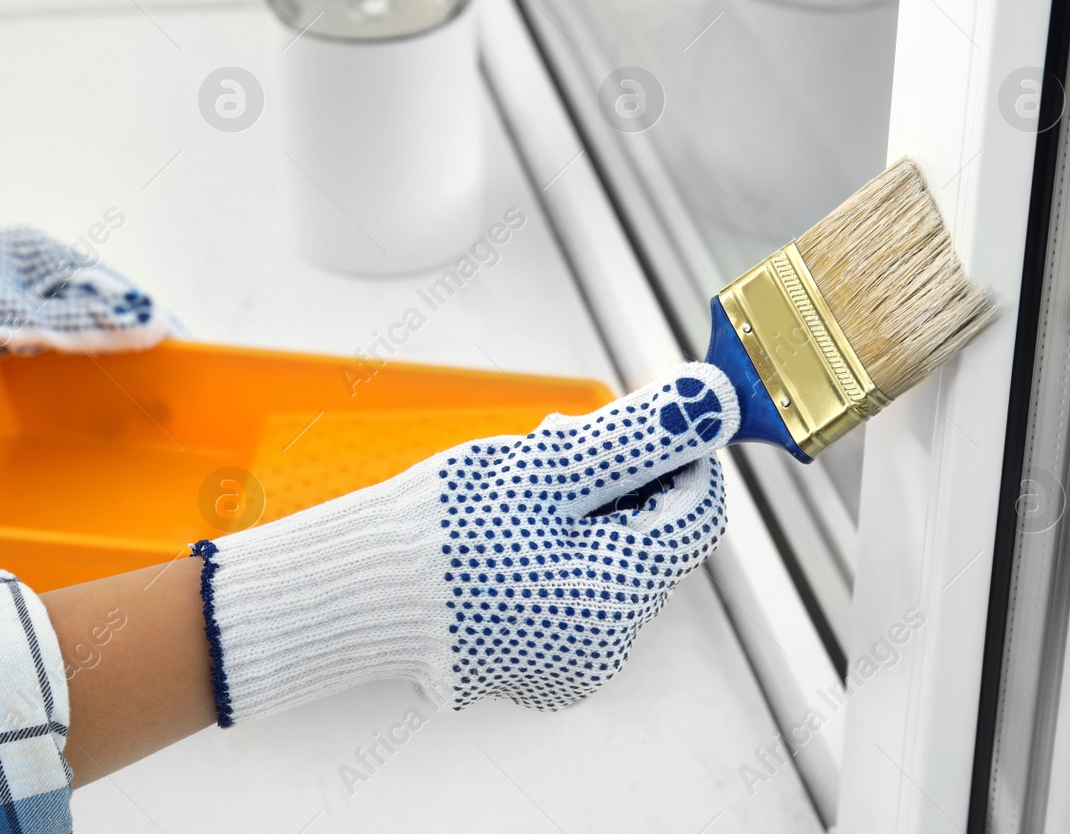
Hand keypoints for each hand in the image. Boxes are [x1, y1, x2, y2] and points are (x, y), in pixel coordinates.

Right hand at [192, 363, 738, 723]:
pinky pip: (567, 595)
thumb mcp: (551, 465)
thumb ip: (642, 434)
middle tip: (552, 448)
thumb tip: (712, 402)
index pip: (697, 509)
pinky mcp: (531, 667)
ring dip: (580, 516)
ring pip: (606, 562)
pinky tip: (503, 534)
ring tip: (516, 490)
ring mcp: (568, 663)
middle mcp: (609, 645)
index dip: (676, 454)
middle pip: (649, 536)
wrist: (357, 590)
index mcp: (624, 593)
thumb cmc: (443, 529)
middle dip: (615, 482)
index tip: (640, 421)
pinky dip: (550, 556)